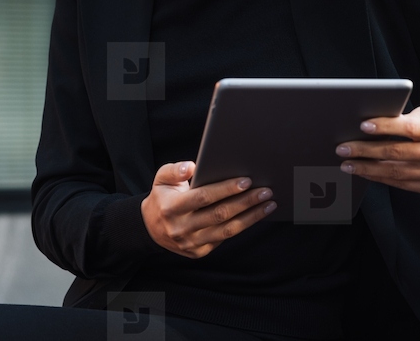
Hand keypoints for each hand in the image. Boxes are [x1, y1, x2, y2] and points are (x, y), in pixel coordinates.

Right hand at [140, 161, 275, 257]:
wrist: (151, 227)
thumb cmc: (163, 197)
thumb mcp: (161, 179)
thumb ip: (175, 170)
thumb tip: (192, 167)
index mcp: (171, 207)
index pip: (203, 197)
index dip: (226, 189)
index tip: (246, 181)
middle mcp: (181, 228)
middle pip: (220, 215)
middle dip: (246, 202)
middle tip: (265, 191)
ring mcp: (191, 243)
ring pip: (227, 231)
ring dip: (251, 217)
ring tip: (269, 204)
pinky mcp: (199, 252)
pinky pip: (225, 239)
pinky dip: (243, 226)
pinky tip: (256, 215)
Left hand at [334, 106, 419, 196]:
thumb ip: (409, 118)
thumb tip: (376, 124)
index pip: (408, 128)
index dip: (384, 126)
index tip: (362, 126)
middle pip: (396, 153)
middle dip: (365, 151)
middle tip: (343, 148)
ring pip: (395, 173)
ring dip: (367, 169)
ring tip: (348, 164)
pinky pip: (401, 185)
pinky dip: (380, 179)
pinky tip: (366, 173)